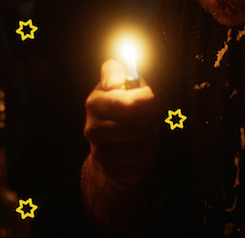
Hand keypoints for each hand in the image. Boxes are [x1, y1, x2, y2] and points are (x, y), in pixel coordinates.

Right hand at [84, 59, 158, 184]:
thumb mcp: (116, 85)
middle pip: (137, 128)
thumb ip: (116, 72)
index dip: (144, 99)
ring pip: (142, 148)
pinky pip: (142, 165)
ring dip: (152, 140)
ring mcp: (99, 152)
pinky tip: (142, 151)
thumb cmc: (119, 108)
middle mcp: (92, 128)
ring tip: (147, 134)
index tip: (150, 96)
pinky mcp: (110, 171)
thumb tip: (117, 79)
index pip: (124, 103)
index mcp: (95, 102)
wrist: (107, 145)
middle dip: (151, 121)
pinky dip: (149, 157)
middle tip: (150, 117)